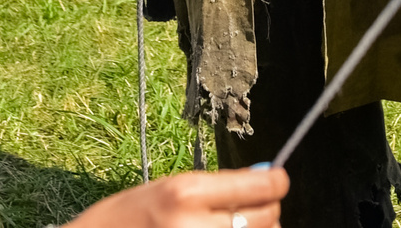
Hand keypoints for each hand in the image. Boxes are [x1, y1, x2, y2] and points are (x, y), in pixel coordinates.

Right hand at [68, 166, 287, 227]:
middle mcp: (196, 226)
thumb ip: (214, 187)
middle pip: (267, 217)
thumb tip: (264, 178)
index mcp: (186, 193)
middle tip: (256, 205)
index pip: (260, 186)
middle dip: (268, 209)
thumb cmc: (122, 218)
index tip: (278, 179)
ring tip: (234, 225)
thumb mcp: (164, 189)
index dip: (276, 181)